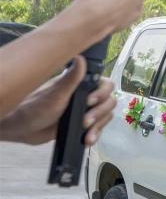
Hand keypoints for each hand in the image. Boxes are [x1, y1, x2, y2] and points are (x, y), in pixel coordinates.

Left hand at [0, 56, 115, 145]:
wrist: (23, 128)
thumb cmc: (36, 107)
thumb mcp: (56, 93)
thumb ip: (71, 78)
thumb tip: (80, 59)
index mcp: (81, 84)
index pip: (106, 85)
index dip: (102, 94)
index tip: (89, 102)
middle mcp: (85, 96)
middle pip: (108, 102)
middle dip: (100, 113)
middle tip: (85, 121)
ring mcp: (84, 111)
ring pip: (105, 116)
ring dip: (99, 126)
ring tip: (87, 134)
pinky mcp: (82, 125)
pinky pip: (98, 129)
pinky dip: (96, 134)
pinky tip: (88, 139)